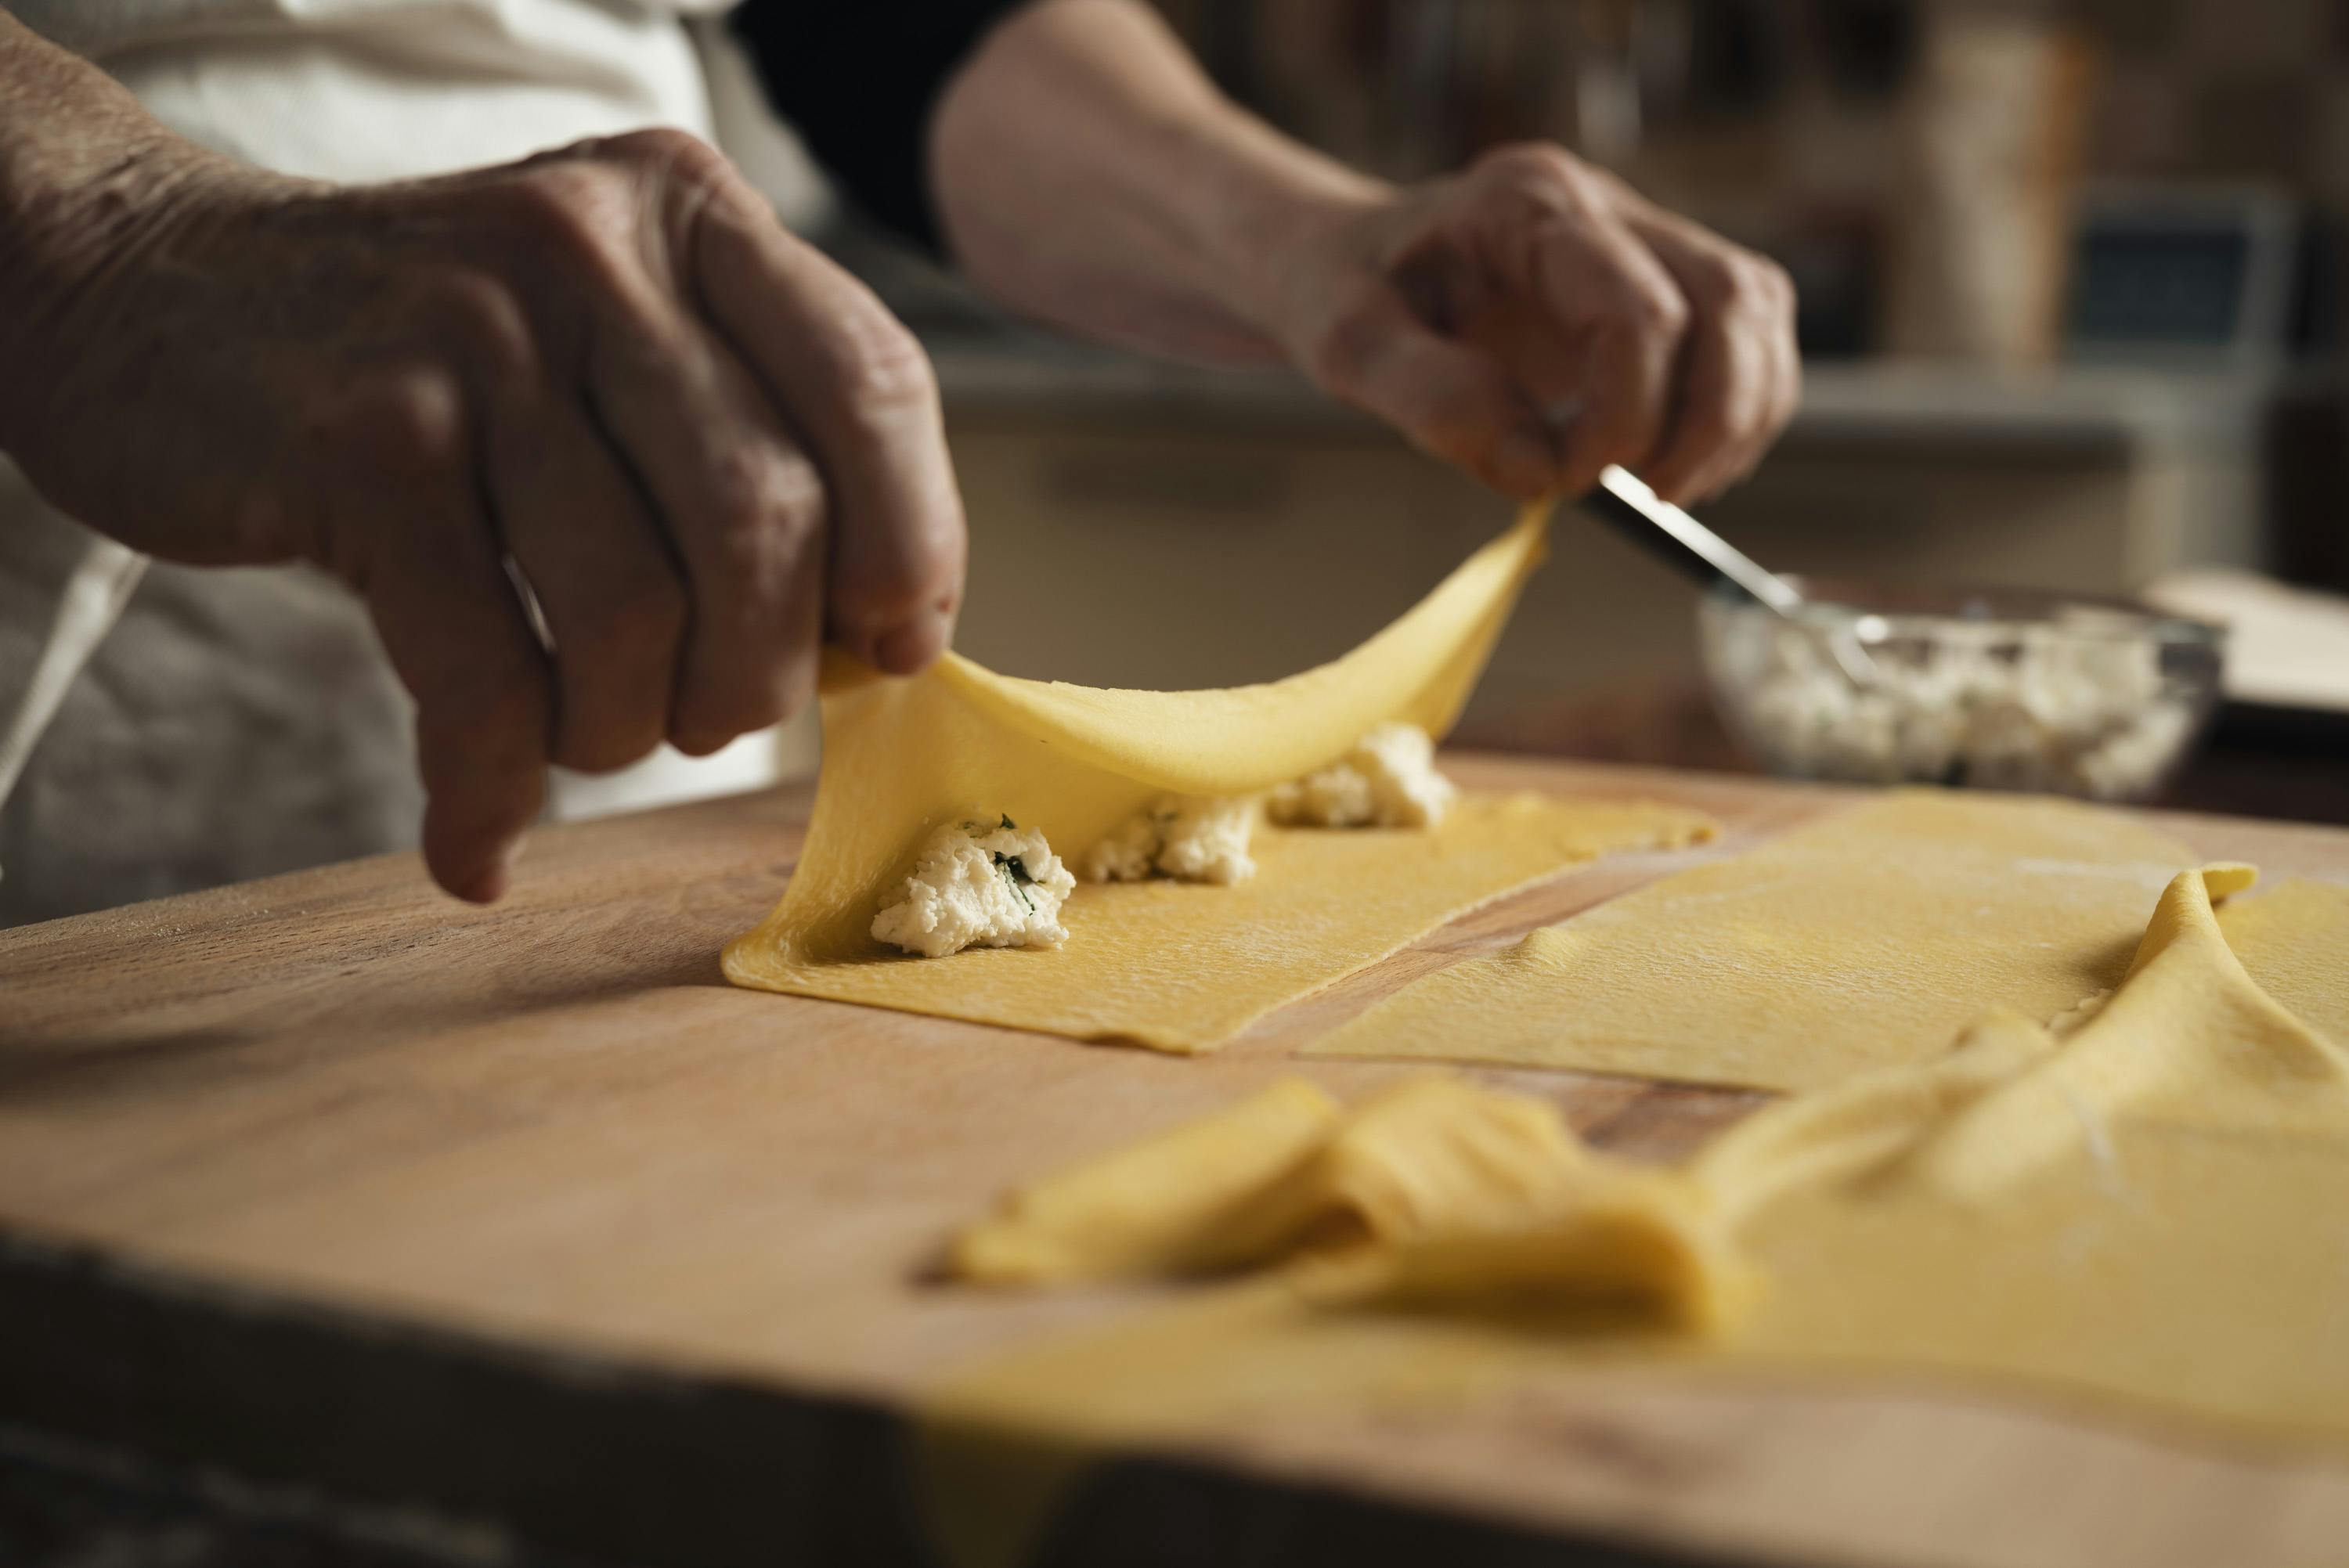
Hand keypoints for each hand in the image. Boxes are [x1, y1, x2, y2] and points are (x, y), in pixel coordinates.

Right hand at [3, 123, 964, 903]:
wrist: (147, 292)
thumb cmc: (432, 354)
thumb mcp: (606, 324)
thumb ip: (746, 432)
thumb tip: (889, 635)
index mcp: (687, 214)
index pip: (875, 387)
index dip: (911, 546)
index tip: (889, 644)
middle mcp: (592, 254)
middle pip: (768, 523)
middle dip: (759, 672)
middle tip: (711, 713)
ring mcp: (472, 342)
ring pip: (634, 613)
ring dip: (624, 731)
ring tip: (589, 733)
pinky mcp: (362, 446)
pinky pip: (485, 677)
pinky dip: (494, 790)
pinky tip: (479, 839)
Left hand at [1271, 144, 1799, 504]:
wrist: (1346, 260)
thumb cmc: (1341, 291)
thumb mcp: (1344, 344)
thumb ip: (1429, 399)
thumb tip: (1537, 468)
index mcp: (1523, 205)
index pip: (1636, 307)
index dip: (1628, 412)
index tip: (1572, 480)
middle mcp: (1599, 204)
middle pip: (1727, 299)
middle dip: (1706, 420)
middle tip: (1645, 499)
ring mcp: (1641, 232)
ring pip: (1755, 310)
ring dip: (1737, 418)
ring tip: (1665, 490)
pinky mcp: (1661, 277)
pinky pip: (1748, 333)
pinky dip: (1738, 409)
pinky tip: (1676, 463)